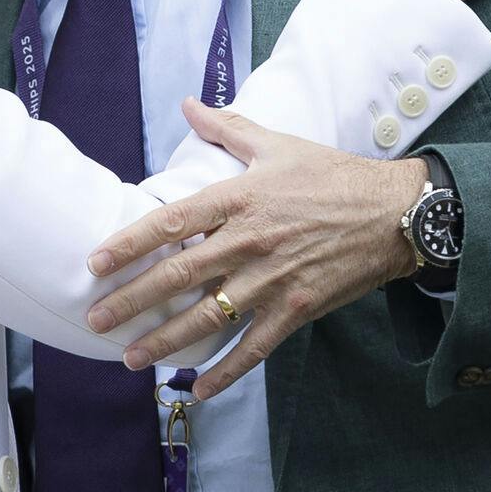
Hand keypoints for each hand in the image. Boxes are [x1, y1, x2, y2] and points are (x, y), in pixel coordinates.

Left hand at [85, 101, 427, 400]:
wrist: (395, 213)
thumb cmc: (333, 175)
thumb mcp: (279, 144)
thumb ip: (228, 128)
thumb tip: (189, 104)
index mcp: (240, 198)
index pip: (172, 221)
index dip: (130, 243)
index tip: (96, 261)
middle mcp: (250, 241)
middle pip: (179, 275)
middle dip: (133, 300)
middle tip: (95, 318)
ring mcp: (273, 280)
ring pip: (209, 317)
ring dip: (166, 341)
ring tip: (130, 359)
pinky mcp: (297, 309)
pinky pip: (254, 347)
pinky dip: (225, 371)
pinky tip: (197, 388)